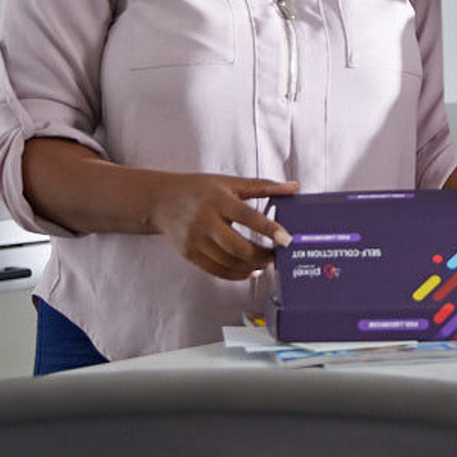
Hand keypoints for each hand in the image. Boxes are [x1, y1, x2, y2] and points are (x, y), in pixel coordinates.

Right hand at [152, 174, 298, 280]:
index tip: (287, 239)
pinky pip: (216, 270)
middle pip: (238, 246)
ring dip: (251, 266)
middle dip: (262, 255)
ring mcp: (196, 240)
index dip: (269, 229)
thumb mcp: (230, 182)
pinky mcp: (190, 254)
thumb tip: (294, 188)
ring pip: (228, 262)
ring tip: (266, 262)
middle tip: (277, 255)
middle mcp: (205, 221)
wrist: (162, 200)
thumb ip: (263, 186)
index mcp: (218, 200)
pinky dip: (236, 274)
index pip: (247, 216)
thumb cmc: (200, 189)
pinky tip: (249, 270)